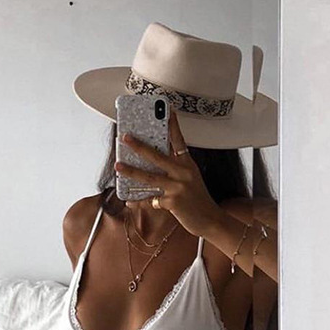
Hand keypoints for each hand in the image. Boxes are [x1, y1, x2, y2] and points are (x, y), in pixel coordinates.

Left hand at [114, 110, 220, 237]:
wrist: (211, 220)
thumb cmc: (198, 199)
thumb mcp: (191, 179)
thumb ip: (175, 170)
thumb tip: (150, 165)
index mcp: (189, 165)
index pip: (179, 140)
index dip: (172, 125)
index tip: (168, 109)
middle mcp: (184, 173)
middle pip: (157, 156)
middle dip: (139, 146)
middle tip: (125, 137)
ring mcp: (178, 188)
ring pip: (149, 177)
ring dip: (131, 171)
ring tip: (118, 166)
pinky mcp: (173, 202)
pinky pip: (151, 200)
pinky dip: (141, 201)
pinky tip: (132, 200)